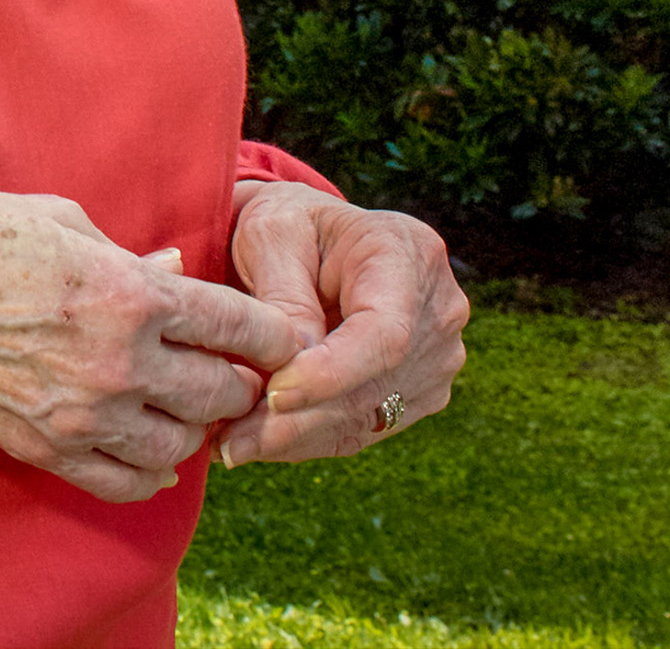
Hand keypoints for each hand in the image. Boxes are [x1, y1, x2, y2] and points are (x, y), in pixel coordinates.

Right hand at [0, 190, 305, 503]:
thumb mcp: (52, 218)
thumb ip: (124, 251)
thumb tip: (174, 273)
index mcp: (128, 292)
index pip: (242, 327)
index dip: (271, 333)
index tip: (272, 335)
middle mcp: (120, 362)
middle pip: (225, 394)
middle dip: (233, 379)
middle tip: (219, 365)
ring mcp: (85, 415)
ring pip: (184, 447)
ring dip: (188, 426)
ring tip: (172, 402)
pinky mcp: (48, 449)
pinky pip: (131, 483)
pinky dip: (148, 471)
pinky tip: (140, 445)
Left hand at [214, 179, 466, 465]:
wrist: (308, 235)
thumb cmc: (284, 224)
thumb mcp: (271, 233)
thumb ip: (285, 294)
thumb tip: (294, 362)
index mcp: (409, 256)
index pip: (385, 334)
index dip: (333, 373)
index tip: (272, 396)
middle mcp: (438, 312)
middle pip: (376, 384)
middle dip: (300, 418)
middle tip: (232, 441)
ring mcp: (436, 359)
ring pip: (368, 416)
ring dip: (298, 438)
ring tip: (232, 446)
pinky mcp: (416, 393)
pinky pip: (363, 427)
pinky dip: (308, 439)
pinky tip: (257, 444)